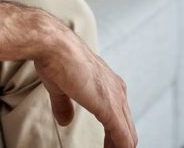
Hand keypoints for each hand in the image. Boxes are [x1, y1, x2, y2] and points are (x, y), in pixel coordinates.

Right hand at [34, 33, 137, 147]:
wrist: (54, 46)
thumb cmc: (56, 58)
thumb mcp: (60, 87)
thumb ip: (64, 105)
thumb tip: (65, 120)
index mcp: (107, 82)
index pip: (120, 115)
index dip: (115, 134)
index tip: (107, 146)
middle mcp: (117, 89)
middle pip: (128, 127)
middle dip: (119, 144)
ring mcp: (116, 99)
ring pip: (128, 134)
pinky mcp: (110, 108)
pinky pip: (123, 137)